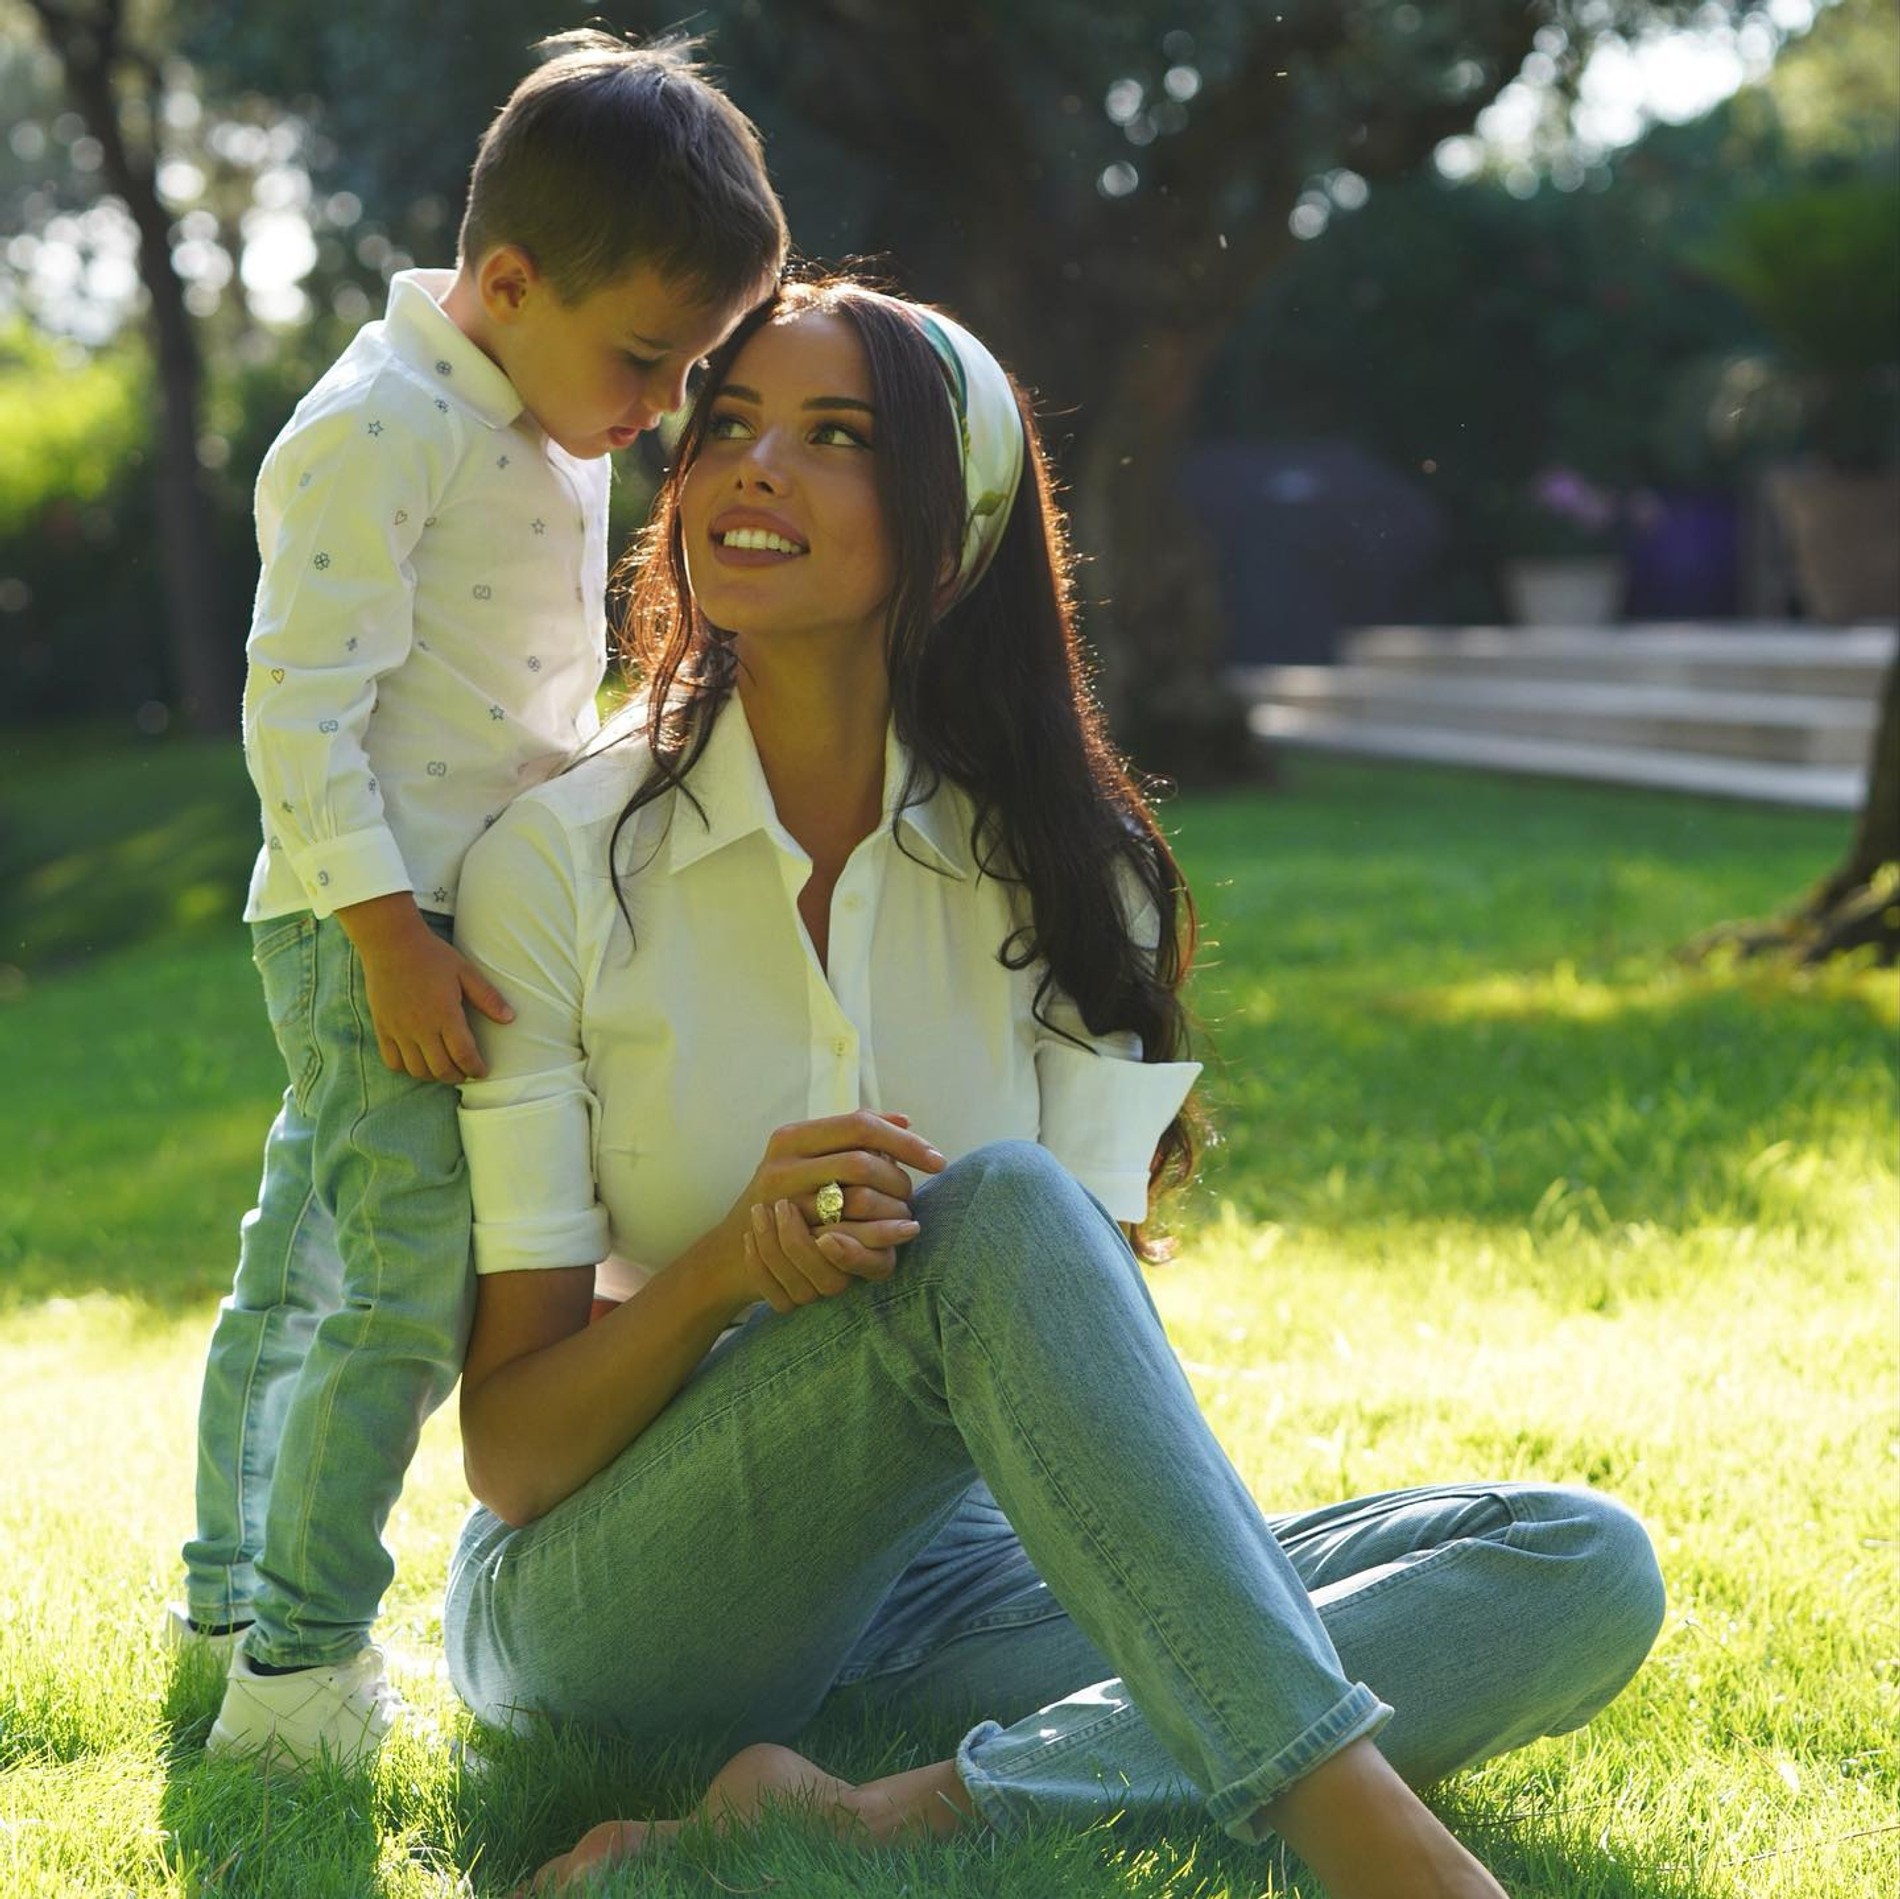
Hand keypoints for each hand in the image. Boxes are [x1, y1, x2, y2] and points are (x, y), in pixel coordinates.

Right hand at [337, 892, 512, 1081]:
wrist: (390, 942)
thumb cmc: (432, 955)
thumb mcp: (465, 971)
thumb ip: (487, 997)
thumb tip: (510, 1018)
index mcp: (445, 1014)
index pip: (464, 1054)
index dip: (476, 1068)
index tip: (482, 1071)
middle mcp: (421, 1027)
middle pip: (441, 1069)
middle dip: (457, 1076)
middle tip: (465, 1072)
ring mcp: (399, 1030)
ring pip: (416, 1070)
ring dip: (434, 1075)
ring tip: (444, 1069)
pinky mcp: (382, 1028)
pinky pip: (392, 1061)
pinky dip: (406, 1069)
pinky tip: (418, 1062)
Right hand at [722, 1111, 945, 1312]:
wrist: (737, 1249)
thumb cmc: (785, 1194)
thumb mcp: (809, 1156)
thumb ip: (853, 1135)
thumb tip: (905, 1119)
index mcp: (791, 1137)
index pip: (860, 1126)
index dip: (904, 1141)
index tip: (937, 1160)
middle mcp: (782, 1165)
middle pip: (862, 1161)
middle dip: (900, 1178)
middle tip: (915, 1193)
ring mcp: (783, 1204)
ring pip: (858, 1199)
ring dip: (893, 1208)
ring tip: (907, 1215)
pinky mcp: (789, 1240)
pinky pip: (847, 1236)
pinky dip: (879, 1236)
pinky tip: (896, 1236)